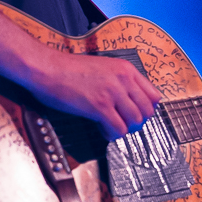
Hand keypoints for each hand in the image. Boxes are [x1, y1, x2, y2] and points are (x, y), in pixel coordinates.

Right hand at [26, 50, 162, 139]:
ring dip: (124, 129)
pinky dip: (112, 134)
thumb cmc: (67, 68)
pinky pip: (118, 129)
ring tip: (111, 127)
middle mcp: (122, 80)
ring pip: (135, 122)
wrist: (47, 68)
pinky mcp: (99, 106)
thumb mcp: (101, 67)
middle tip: (124, 124)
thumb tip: (127, 100)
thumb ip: (118, 80)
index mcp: (125, 69)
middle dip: (136, 122)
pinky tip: (102, 130)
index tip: (135, 114)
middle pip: (147, 111)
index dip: (146, 109)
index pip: (153, 95)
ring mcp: (112, 93)